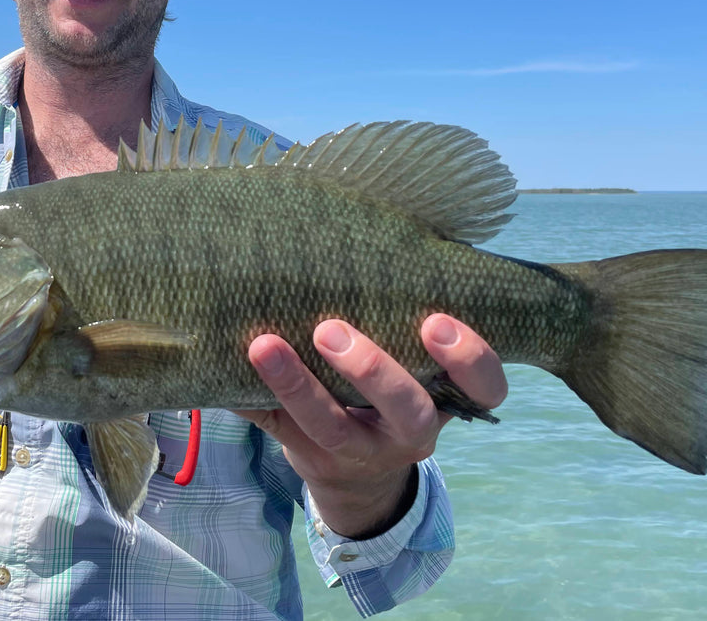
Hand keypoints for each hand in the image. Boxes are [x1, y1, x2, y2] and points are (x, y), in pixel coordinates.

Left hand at [237, 314, 505, 539]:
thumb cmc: (390, 389)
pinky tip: (221, 370)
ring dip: (296, 386)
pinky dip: (249, 399)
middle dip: (373, 370)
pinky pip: (278, 432)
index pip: (485, 389)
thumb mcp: (417, 366)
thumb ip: (409, 319)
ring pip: (332, 429)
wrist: (359, 474)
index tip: (435, 319)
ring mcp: (359, 451)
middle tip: (330, 330)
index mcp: (445, 398)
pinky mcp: (309, 455)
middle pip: (407, 411)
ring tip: (263, 346)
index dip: (469, 359)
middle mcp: (410, 431)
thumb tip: (376, 233)